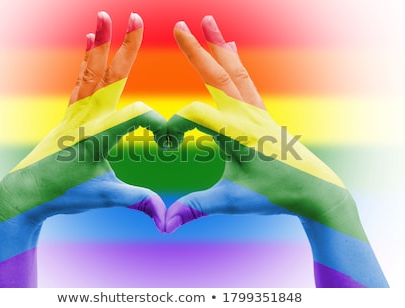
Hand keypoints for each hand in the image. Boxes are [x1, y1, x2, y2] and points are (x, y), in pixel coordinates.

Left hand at [0, 12, 165, 286]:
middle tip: (134, 18)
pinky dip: (87, 62)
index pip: (135, 114)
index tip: (169, 144)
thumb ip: (137, 201)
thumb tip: (165, 218)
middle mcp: (84, 117)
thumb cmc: (64, 196)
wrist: (25, 194)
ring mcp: (74, 113)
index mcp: (97, 135)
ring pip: (90, 71)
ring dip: (100, 44)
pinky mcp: (69, 115)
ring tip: (103, 18)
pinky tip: (88, 46)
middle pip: (109, 75)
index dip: (159, 124)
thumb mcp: (104, 197)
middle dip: (125, 47)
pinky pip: (81, 82)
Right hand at [165, 16, 387, 287]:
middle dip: (196, 51)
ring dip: (219, 48)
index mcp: (238, 133)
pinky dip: (235, 64)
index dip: (173, 126)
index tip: (165, 145)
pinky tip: (232, 52)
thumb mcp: (232, 200)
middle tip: (181, 25)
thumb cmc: (276, 195)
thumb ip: (196, 207)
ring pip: (235, 73)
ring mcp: (258, 113)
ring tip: (211, 25)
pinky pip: (246, 83)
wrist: (316, 191)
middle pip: (218, 76)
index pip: (195, 115)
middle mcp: (248, 116)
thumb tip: (165, 223)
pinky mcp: (263, 116)